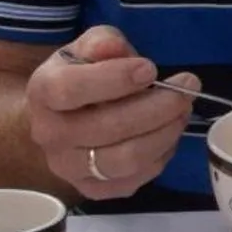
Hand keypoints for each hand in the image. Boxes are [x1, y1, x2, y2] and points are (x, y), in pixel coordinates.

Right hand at [27, 25, 196, 200]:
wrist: (61, 117)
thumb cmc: (81, 75)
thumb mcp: (88, 48)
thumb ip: (101, 42)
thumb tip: (113, 48)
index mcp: (43, 93)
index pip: (71, 89)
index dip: (114, 79)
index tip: (151, 69)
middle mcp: (50, 135)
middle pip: (108, 128)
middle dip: (158, 106)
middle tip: (188, 86)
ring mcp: (69, 167)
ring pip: (125, 159)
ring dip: (165, 133)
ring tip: (183, 109)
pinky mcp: (92, 189)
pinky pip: (134, 180)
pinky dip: (160, 155)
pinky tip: (168, 132)